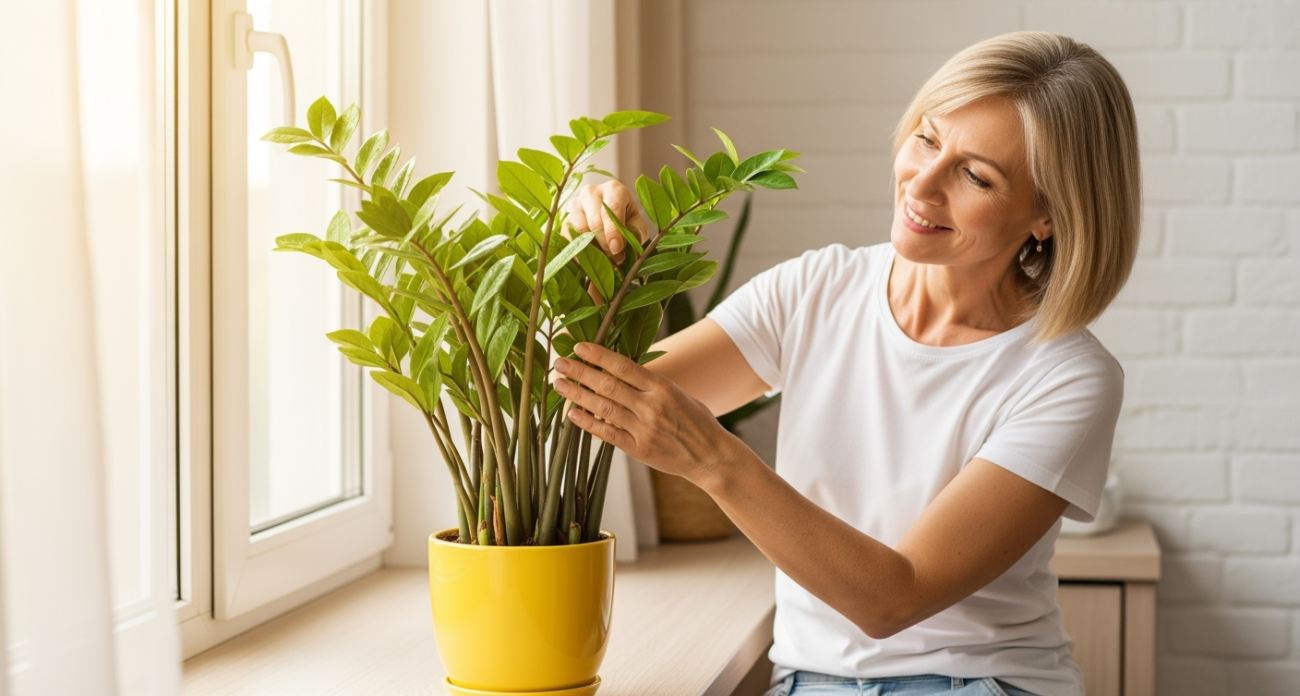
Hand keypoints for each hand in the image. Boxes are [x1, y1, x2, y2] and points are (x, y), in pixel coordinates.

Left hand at [551, 342, 741, 486]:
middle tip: (559, 362)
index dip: (598, 355)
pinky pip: (607, 433)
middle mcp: (651, 406)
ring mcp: (644, 429)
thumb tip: (620, 371)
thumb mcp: (679, 393)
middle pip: (608, 385)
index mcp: (663, 387)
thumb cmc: (696, 422)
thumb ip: (650, 384)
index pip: (624, 366)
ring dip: (578, 395)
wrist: (711, 457)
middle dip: (580, 372)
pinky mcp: (638, 449)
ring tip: (559, 385)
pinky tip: (572, 414)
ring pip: (603, 408)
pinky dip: (588, 423)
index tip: (578, 347)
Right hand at [565, 181, 648, 263]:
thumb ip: (635, 233)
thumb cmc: (625, 218)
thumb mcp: (636, 223)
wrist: (607, 214)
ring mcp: (574, 204)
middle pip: (594, 222)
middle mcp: (591, 193)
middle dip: (605, 244)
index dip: (614, 231)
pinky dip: (578, 251)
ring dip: (592, 249)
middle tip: (614, 259)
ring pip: (579, 229)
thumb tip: (620, 247)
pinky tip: (588, 260)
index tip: (616, 249)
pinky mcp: (563, 218)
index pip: (611, 209)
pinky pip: (567, 237)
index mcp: (613, 190)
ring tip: (603, 259)